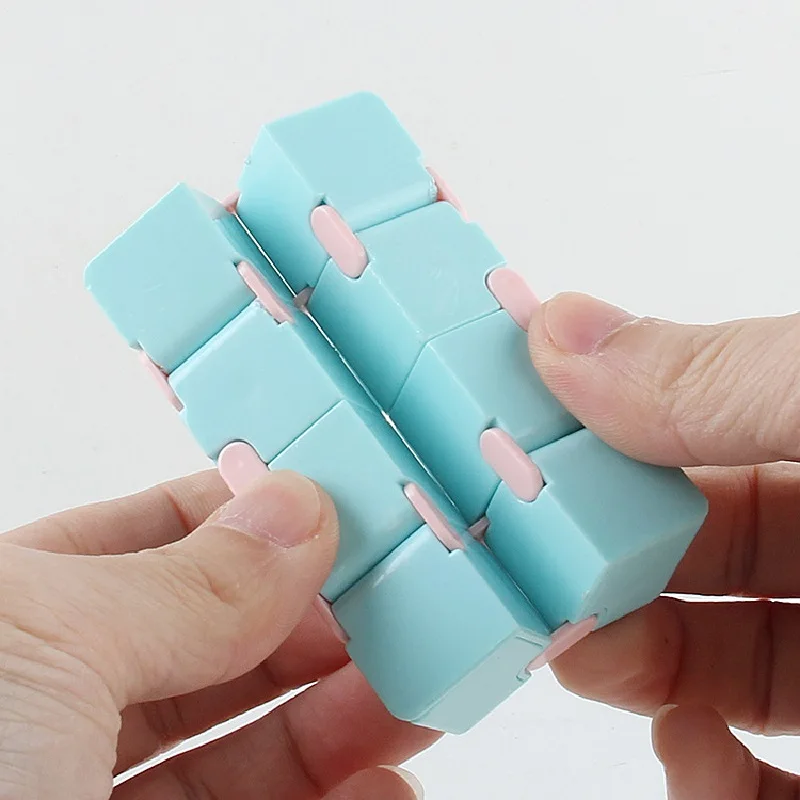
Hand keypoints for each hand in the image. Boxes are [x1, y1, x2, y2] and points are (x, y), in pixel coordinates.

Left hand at [0, 470, 433, 799]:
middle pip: (217, 643)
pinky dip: (337, 798)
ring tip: (417, 693)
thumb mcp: (42, 642)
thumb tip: (296, 509)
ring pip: (246, 743)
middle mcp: (49, 711)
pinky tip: (386, 782)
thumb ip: (187, 577)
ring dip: (343, 712)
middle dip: (317, 619)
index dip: (250, 518)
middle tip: (404, 605)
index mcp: (12, 616)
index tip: (341, 513)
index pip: (154, 538)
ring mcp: (90, 799)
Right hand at [529, 292, 799, 798]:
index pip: (694, 439)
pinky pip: (761, 786)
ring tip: (585, 656)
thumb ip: (722, 378)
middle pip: (687, 558)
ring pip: (711, 672)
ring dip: (628, 668)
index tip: (514, 460)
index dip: (600, 447)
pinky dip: (703, 776)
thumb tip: (557, 331)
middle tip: (527, 574)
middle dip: (595, 565)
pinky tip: (691, 748)